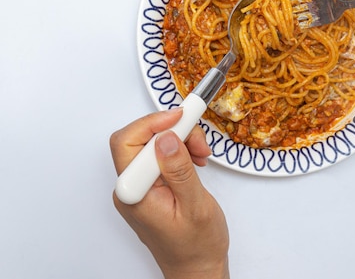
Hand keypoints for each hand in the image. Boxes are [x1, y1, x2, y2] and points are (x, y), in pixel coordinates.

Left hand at [110, 109, 229, 278]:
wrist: (197, 267)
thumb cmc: (197, 245)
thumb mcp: (194, 205)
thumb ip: (179, 171)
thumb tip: (166, 138)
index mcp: (134, 194)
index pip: (127, 142)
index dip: (153, 123)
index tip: (182, 116)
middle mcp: (130, 189)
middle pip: (139, 139)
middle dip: (171, 131)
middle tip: (198, 139)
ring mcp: (139, 187)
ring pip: (151, 145)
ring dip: (178, 140)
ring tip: (201, 154)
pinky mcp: (149, 186)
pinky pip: (158, 156)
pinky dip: (178, 150)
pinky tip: (194, 159)